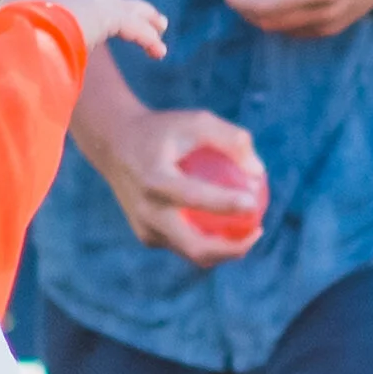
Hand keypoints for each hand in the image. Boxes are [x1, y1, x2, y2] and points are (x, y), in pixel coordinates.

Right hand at [0, 0, 167, 60]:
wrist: (20, 29)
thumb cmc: (1, 36)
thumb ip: (4, 37)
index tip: (70, 10)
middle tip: (116, 9)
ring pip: (121, 2)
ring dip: (140, 14)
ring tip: (158, 24)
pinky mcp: (106, 11)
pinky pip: (132, 25)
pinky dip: (146, 37)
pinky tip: (158, 50)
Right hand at [79, 104, 264, 268]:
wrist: (115, 145)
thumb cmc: (164, 130)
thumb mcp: (196, 121)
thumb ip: (231, 139)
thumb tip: (258, 172)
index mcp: (153, 179)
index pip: (193, 197)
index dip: (225, 204)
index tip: (254, 203)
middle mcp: (146, 210)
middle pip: (194, 246)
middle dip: (231, 248)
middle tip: (257, 230)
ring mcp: (144, 228)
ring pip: (192, 252)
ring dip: (225, 249)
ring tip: (250, 231)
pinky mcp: (146, 236)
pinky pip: (183, 244)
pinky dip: (208, 241)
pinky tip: (230, 228)